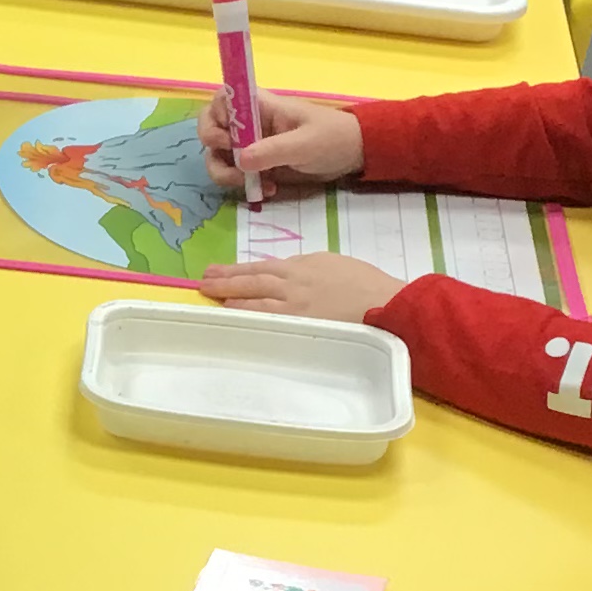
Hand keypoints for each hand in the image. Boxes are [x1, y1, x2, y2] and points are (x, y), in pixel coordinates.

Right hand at [195, 87, 364, 188]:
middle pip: (210, 129)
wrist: (353, 155)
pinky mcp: (257, 166)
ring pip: (218, 155)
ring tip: (249, 185)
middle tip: (234, 165)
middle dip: (214, 149)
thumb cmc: (332, 137)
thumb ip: (272, 150)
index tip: (226, 136)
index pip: (222, 99)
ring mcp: (250, 145)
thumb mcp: (305, 143)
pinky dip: (242, 185)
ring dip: (226, 173)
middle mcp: (248, 123)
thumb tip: (239, 160)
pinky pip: (235, 174)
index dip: (216, 116)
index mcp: (259, 106)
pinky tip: (267, 190)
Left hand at [200, 252, 404, 319]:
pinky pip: (268, 319)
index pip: (262, 266)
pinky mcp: (302, 325)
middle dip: (226, 279)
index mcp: (303, 266)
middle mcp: (294, 283)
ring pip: (256, 299)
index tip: (217, 270)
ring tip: (211, 296)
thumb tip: (283, 275)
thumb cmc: (365, 284)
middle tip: (203, 280)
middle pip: (253, 280)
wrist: (388, 304)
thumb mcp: (332, 264)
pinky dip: (248, 315)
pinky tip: (234, 314)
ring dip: (231, 297)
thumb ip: (305, 269)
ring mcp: (296, 306)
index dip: (237, 269)